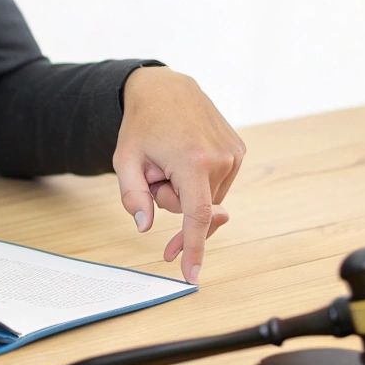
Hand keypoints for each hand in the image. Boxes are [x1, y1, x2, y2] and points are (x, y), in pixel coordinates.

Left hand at [113, 67, 245, 283]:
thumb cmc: (142, 124)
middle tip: (155, 173)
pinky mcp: (239, 151)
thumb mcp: (125, 160)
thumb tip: (145, 227)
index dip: (194, 249)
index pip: (197, 217)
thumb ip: (132, 196)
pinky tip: (186, 155)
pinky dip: (199, 180)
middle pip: (196, 209)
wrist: (167, 87)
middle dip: (172, 201)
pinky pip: (217, 185)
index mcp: (193, 161)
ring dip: (186, 189)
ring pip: (208, 199)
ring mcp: (234, 154)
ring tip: (172, 159)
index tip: (193, 276)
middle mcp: (221, 159)